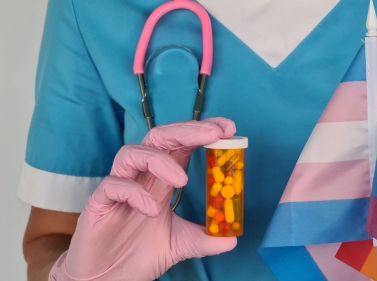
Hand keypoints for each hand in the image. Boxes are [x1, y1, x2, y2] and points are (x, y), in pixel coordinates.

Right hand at [49, 119, 237, 280]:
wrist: (108, 279)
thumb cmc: (139, 254)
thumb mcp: (181, 244)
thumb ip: (206, 238)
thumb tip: (232, 239)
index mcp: (161, 180)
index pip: (181, 144)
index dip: (202, 131)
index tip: (228, 128)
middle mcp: (140, 178)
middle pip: (159, 137)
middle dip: (187, 130)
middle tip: (213, 134)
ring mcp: (118, 188)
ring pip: (132, 153)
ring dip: (160, 160)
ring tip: (181, 181)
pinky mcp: (98, 204)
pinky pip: (113, 186)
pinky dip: (134, 193)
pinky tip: (152, 210)